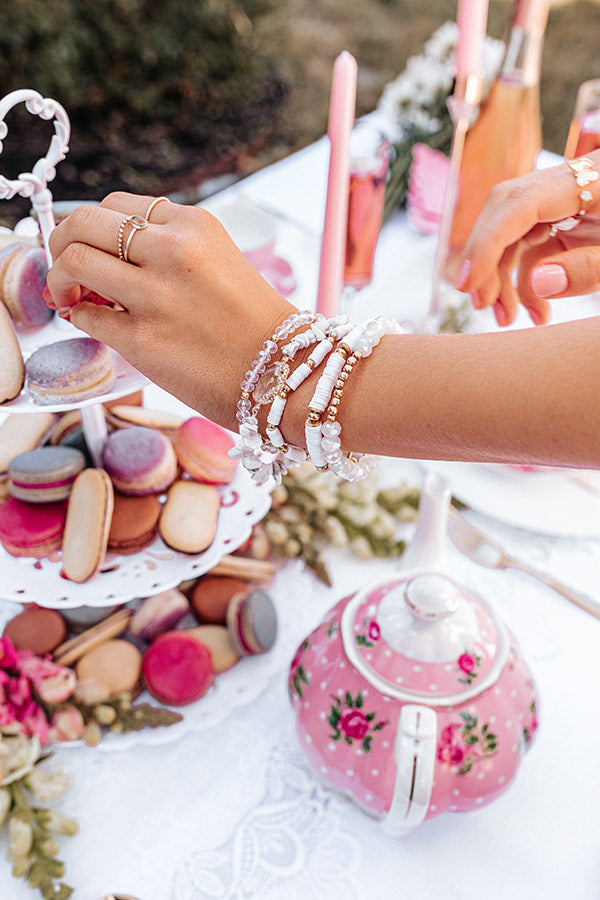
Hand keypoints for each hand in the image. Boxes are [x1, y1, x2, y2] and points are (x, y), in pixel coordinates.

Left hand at [46, 193, 293, 427]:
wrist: (284, 373)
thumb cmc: (252, 322)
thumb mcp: (218, 258)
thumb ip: (168, 246)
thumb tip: (107, 254)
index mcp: (193, 225)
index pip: (116, 206)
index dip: (94, 228)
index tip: (94, 250)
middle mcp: (172, 251)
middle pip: (83, 223)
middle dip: (61, 243)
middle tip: (67, 269)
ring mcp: (156, 295)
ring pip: (73, 261)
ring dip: (60, 280)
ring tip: (71, 298)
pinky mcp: (143, 340)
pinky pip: (87, 317)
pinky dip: (80, 318)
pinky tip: (96, 324)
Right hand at [455, 150, 599, 326]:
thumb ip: (591, 268)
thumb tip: (538, 285)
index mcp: (593, 178)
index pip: (519, 205)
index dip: (486, 244)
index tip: (465, 284)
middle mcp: (575, 182)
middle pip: (507, 212)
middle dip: (488, 260)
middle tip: (482, 306)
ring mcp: (571, 200)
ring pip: (515, 231)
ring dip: (504, 277)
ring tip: (506, 318)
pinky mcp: (572, 218)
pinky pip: (535, 245)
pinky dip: (527, 280)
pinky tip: (534, 312)